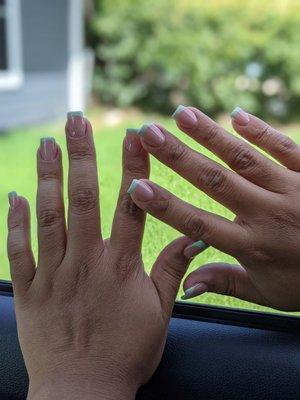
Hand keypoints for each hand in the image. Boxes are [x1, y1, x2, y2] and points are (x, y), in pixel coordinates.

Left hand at [7, 115, 192, 399]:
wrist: (83, 393)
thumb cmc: (126, 353)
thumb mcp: (159, 313)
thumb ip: (172, 271)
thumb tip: (192, 236)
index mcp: (121, 265)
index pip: (131, 205)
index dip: (134, 167)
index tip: (134, 136)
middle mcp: (86, 261)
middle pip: (84, 198)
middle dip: (81, 155)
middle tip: (76, 121)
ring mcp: (54, 274)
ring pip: (49, 216)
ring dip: (48, 177)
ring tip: (47, 144)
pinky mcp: (30, 290)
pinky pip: (20, 250)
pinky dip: (16, 221)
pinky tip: (15, 195)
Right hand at [128, 105, 299, 310]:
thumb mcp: (268, 294)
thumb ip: (226, 284)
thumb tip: (187, 285)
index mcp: (253, 246)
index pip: (199, 223)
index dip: (165, 206)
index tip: (137, 185)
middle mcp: (268, 214)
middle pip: (215, 181)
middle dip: (177, 156)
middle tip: (147, 134)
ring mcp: (291, 190)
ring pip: (244, 158)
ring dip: (210, 135)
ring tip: (181, 114)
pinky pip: (285, 148)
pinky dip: (261, 131)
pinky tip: (237, 115)